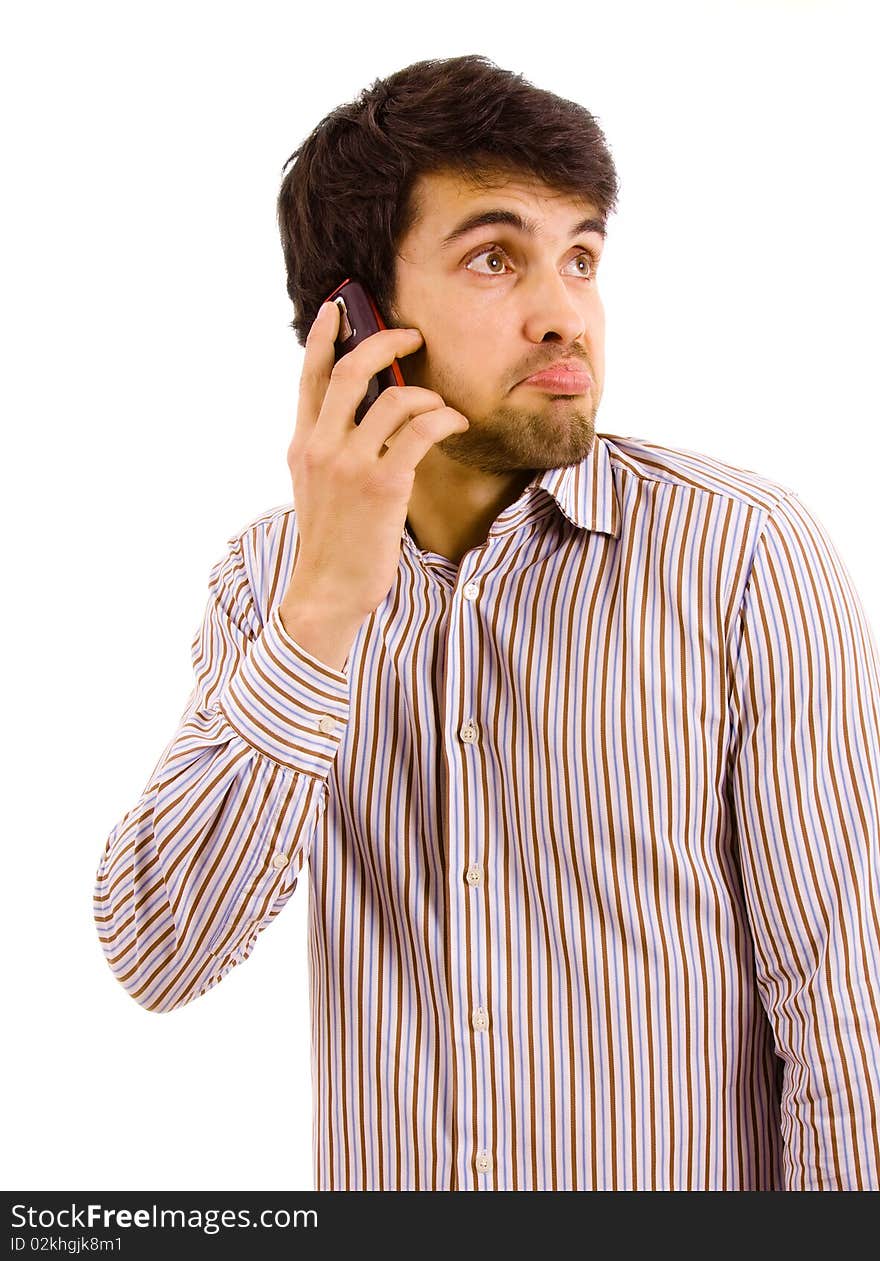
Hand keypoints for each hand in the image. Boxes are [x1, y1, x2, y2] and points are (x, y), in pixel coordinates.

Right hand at [284, 300, 468, 624]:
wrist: (328, 589)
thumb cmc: (333, 540)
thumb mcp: (317, 487)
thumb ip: (331, 448)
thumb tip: (364, 413)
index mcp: (302, 444)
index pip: (309, 376)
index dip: (323, 335)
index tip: (338, 306)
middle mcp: (320, 447)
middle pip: (348, 370)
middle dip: (383, 342)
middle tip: (411, 336)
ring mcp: (349, 465)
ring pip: (392, 398)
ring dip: (426, 393)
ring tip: (440, 408)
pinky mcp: (383, 485)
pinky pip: (420, 430)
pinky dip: (443, 418)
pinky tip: (454, 424)